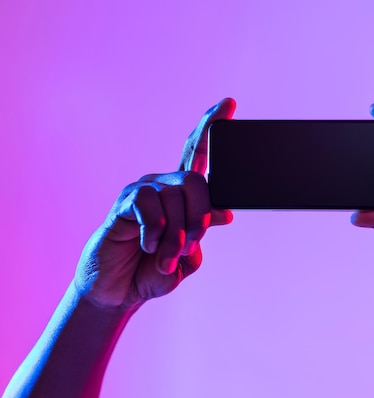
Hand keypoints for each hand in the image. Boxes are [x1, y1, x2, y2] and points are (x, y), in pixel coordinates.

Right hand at [74, 98, 235, 308]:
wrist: (118, 290)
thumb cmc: (153, 270)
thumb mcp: (188, 253)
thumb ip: (204, 231)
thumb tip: (226, 213)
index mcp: (183, 195)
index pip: (200, 154)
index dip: (213, 128)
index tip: (228, 103)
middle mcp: (165, 186)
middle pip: (197, 180)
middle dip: (201, 217)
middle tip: (191, 244)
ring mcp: (143, 191)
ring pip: (177, 197)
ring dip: (177, 236)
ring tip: (164, 257)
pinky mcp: (125, 202)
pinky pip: (150, 205)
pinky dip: (156, 233)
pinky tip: (146, 246)